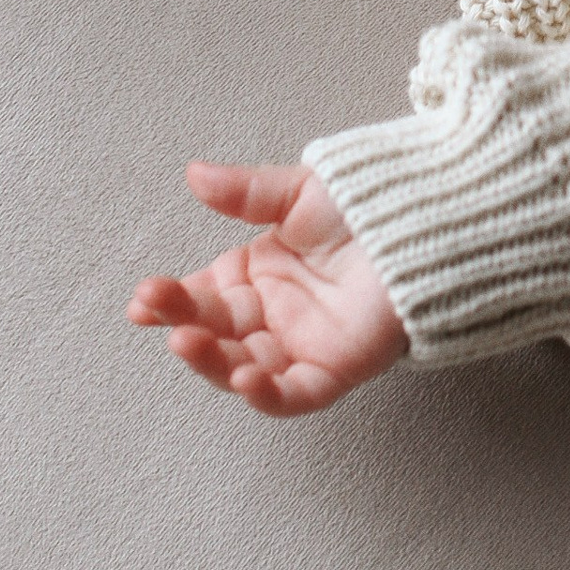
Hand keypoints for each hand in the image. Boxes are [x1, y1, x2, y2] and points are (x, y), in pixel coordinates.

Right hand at [128, 161, 406, 413]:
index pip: (203, 295)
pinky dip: (267, 394)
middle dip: (182, 323)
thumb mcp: (298, 193)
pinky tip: (244, 378)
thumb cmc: (370, 208)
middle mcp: (274, 315)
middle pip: (216, 332)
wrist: (426, 225)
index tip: (143, 299)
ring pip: (243, 367)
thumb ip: (245, 192)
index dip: (171, 300)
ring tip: (188, 340)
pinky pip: (294, 394)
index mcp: (258, 275)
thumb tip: (195, 175)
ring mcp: (302, 345)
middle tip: (156, 309)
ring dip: (211, 361)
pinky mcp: (335, 370)